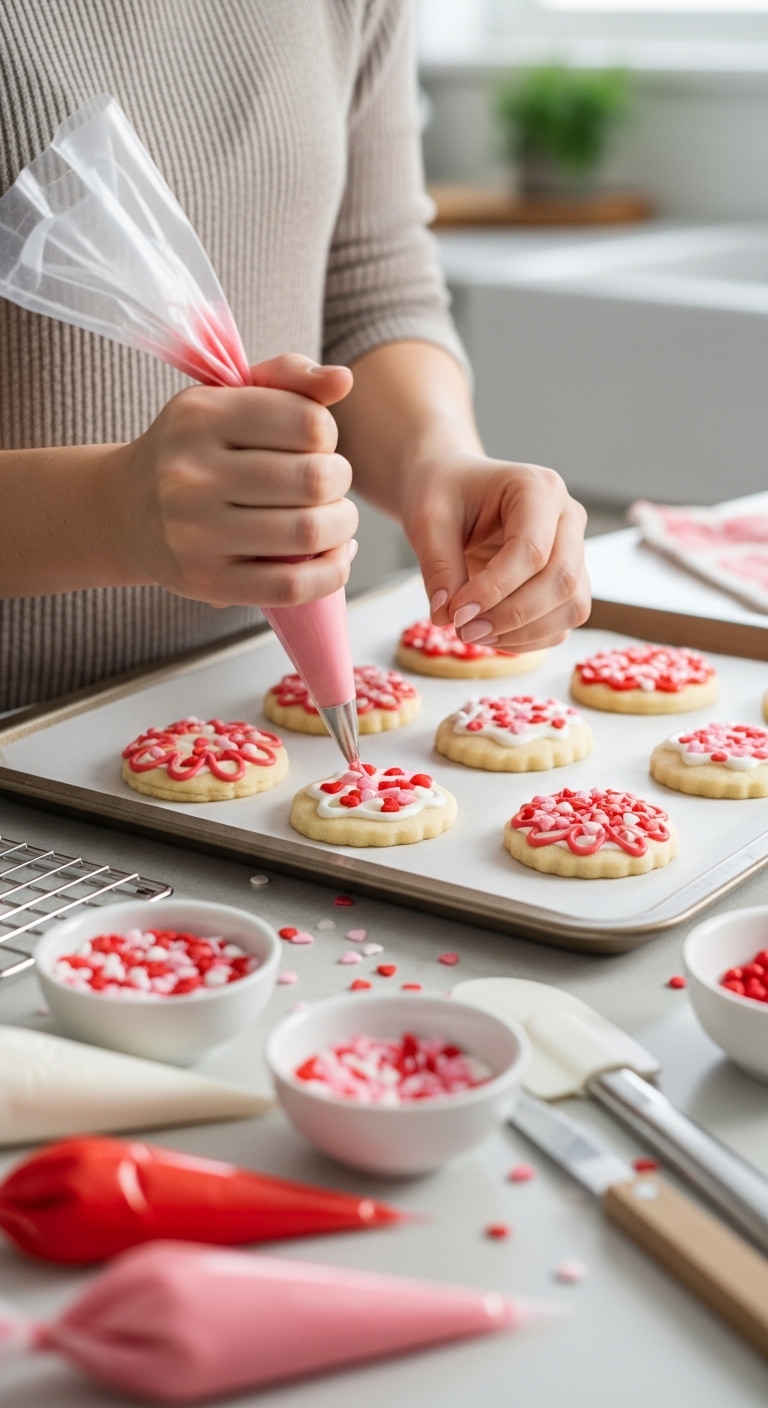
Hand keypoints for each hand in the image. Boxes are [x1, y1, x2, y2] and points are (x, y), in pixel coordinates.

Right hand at [99, 355, 358, 606]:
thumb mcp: (227, 398)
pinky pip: (291, 586)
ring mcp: (195, 534)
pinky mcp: (206, 582)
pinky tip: (333, 557)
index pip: (308, 423)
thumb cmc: (193, 450)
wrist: (124, 511)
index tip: (312, 444)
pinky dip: (330, 572)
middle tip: (327, 485)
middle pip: (314, 480)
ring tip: (333, 521)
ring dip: (342, 528)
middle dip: (338, 482)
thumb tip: (341, 379)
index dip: (327, 435)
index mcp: (200, 417)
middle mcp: (191, 475)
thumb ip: (287, 378)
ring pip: (308, 532)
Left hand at [401, 452, 589, 650]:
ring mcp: (574, 550)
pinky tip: (491, 636)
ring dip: (523, 632)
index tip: (456, 614)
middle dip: (511, 615)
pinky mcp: (569, 579)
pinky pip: (563, 621)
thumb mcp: (428, 521)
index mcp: (538, 488)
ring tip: (474, 634)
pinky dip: (529, 638)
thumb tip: (446, 617)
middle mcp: (567, 517)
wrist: (454, 490)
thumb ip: (439, 566)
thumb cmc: (443, 494)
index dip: (494, 590)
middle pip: (561, 580)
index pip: (531, 549)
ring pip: (571, 605)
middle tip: (463, 631)